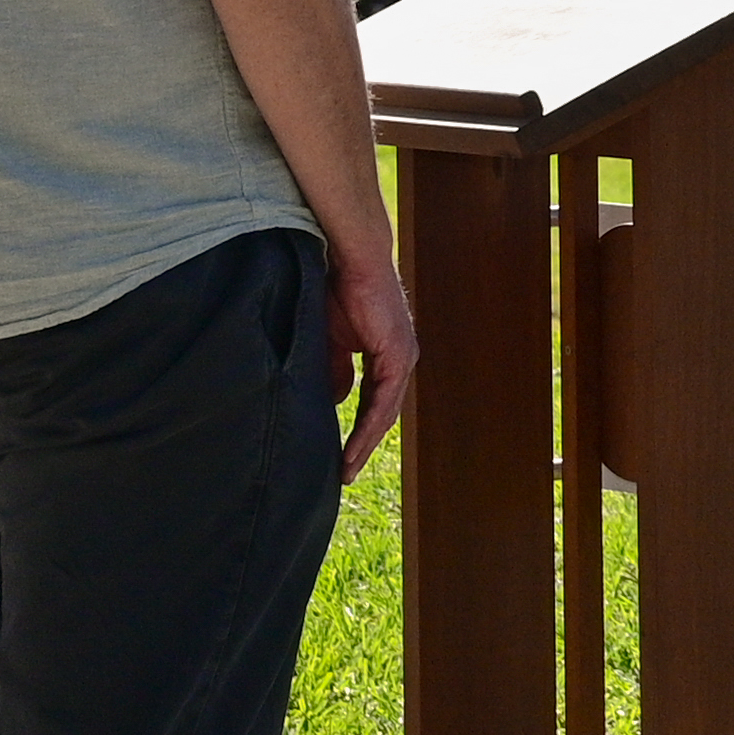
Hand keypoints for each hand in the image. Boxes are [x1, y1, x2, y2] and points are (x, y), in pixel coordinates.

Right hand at [326, 242, 422, 480]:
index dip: (358, 432)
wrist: (349, 260)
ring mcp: (402, 357)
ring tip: (345, 468)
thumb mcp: (331, 342)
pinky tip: (355, 445)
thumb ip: (335, 371)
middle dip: (363, 446)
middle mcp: (399, 360)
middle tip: (343, 474)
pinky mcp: (398, 353)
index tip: (340, 459)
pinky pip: (384, 398)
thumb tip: (334, 403)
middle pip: (383, 414)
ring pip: (385, 412)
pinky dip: (370, 425)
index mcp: (385, 357)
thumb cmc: (338, 293)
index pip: (373, 404)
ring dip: (365, 443)